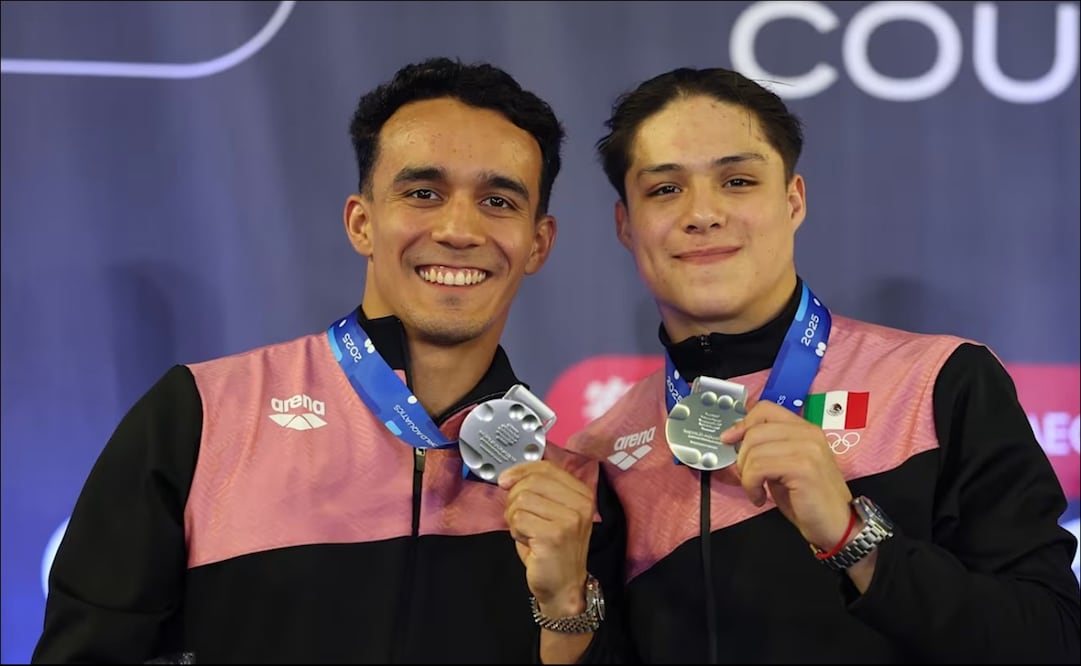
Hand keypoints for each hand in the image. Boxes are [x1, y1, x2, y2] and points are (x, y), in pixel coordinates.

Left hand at [499, 460, 593, 616]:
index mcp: (582, 493)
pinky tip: (527, 541)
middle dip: (514, 498)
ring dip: (514, 516)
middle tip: (519, 518)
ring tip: (526, 532)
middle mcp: (581, 504)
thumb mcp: (551, 512)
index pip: (546, 468)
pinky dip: (516, 530)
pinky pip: (519, 519)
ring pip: (522, 499)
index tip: (505, 480)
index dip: (521, 470)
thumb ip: (538, 490)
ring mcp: (570, 519)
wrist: (563, 586)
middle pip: (532, 481)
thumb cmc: (552, 548)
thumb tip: (508, 477)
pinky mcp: (554, 535)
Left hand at [720, 401, 853, 549]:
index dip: (742, 423)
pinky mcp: (803, 467)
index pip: (766, 409)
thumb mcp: (784, 467)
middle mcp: (809, 434)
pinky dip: (751, 485)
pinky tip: (759, 498)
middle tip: (748, 478)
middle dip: (741, 457)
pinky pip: (759, 467)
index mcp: (805, 430)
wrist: (838, 525)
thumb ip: (768, 449)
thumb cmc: (810, 500)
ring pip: (754, 450)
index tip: (729, 440)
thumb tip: (736, 440)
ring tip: (755, 491)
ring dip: (746, 475)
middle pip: (755, 430)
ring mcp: (808, 449)